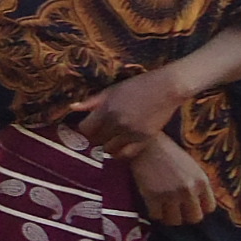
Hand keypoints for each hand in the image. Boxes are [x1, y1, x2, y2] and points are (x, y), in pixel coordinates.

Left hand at [73, 69, 188, 157]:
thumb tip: (72, 107)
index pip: (85, 129)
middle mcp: (117, 122)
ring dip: (108, 146)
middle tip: (102, 132)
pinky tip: (121, 146)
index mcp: (107, 109)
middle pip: (96, 140)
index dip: (86, 128)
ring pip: (109, 150)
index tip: (91, 126)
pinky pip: (126, 155)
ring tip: (113, 138)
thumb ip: (92, 101)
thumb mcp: (112, 90)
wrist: (168, 88)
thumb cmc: (138, 85)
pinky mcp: (145, 139)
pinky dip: (120, 153)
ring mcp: (131, 132)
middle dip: (96, 137)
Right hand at [128, 134, 215, 226]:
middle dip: (185, 215)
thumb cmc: (168, 153)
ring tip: (163, 208)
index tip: (189, 206)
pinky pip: (156, 216)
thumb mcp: (191, 167)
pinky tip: (152, 204)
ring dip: (168, 216)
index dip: (198, 208)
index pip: (209, 208)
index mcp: (201, 181)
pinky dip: (154, 212)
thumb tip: (199, 203)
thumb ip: (197, 184)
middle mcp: (189, 190)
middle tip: (176, 210)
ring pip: (175, 221)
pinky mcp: (153, 197)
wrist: (146, 144)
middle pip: (194, 218)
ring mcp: (171, 195)